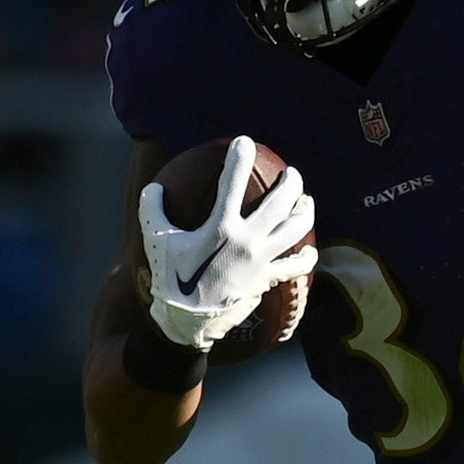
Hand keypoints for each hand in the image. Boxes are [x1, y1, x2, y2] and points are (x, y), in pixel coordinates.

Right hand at [140, 137, 316, 351]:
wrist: (186, 321)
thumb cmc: (169, 278)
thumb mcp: (155, 240)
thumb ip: (153, 209)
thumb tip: (154, 186)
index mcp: (220, 227)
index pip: (232, 182)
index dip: (239, 157)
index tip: (244, 141)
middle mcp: (247, 241)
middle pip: (281, 203)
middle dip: (290, 182)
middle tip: (291, 173)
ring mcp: (262, 261)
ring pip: (297, 229)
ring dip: (305, 211)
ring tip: (305, 201)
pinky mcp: (268, 280)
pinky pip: (295, 266)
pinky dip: (306, 256)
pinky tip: (310, 249)